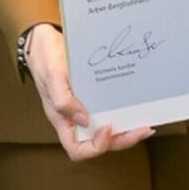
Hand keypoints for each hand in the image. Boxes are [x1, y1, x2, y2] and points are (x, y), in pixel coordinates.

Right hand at [25, 24, 153, 163]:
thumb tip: (84, 120)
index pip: (77, 149)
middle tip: (143, 129)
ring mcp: (84, 108)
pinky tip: (136, 108)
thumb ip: (63, 100)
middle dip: (122, 140)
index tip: (107, 127)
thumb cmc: (44, 58)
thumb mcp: (52, 75)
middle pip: (99, 143)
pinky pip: (109, 111)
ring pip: (107, 131)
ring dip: (126, 131)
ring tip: (145, 125)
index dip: (95, 146)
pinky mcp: (93, 97)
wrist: (43, 40)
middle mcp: (74, 119)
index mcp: (61, 120)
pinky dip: (124, 114)